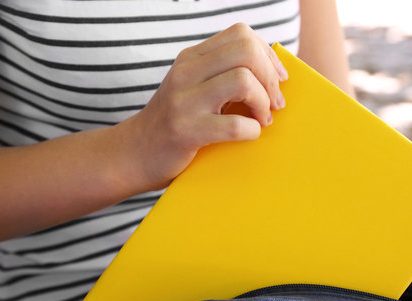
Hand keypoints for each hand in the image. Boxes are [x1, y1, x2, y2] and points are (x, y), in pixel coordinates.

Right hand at [123, 23, 287, 190]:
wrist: (134, 154)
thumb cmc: (175, 123)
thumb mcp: (192, 88)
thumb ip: (221, 75)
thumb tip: (272, 74)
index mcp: (191, 59)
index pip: (241, 34)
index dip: (268, 54)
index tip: (277, 79)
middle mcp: (186, 73)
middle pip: (246, 51)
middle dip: (270, 77)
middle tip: (274, 102)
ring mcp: (184, 101)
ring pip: (243, 81)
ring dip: (263, 102)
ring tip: (261, 118)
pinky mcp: (186, 131)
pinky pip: (235, 125)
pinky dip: (252, 131)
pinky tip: (248, 135)